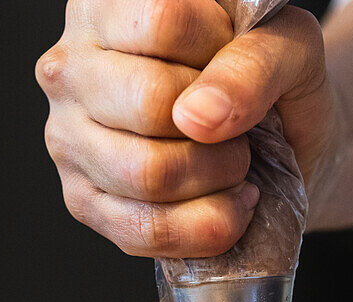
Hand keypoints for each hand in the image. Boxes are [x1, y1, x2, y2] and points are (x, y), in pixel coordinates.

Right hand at [37, 0, 334, 257]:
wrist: (277, 134)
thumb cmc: (267, 77)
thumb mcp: (286, 45)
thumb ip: (254, 62)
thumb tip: (200, 116)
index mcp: (107, 5)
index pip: (162, 20)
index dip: (220, 49)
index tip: (237, 60)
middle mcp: (70, 66)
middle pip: (149, 103)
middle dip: (221, 127)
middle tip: (239, 125)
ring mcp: (66, 137)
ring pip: (147, 173)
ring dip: (218, 178)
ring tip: (235, 163)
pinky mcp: (81, 200)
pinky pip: (144, 229)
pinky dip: (207, 226)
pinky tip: (228, 206)